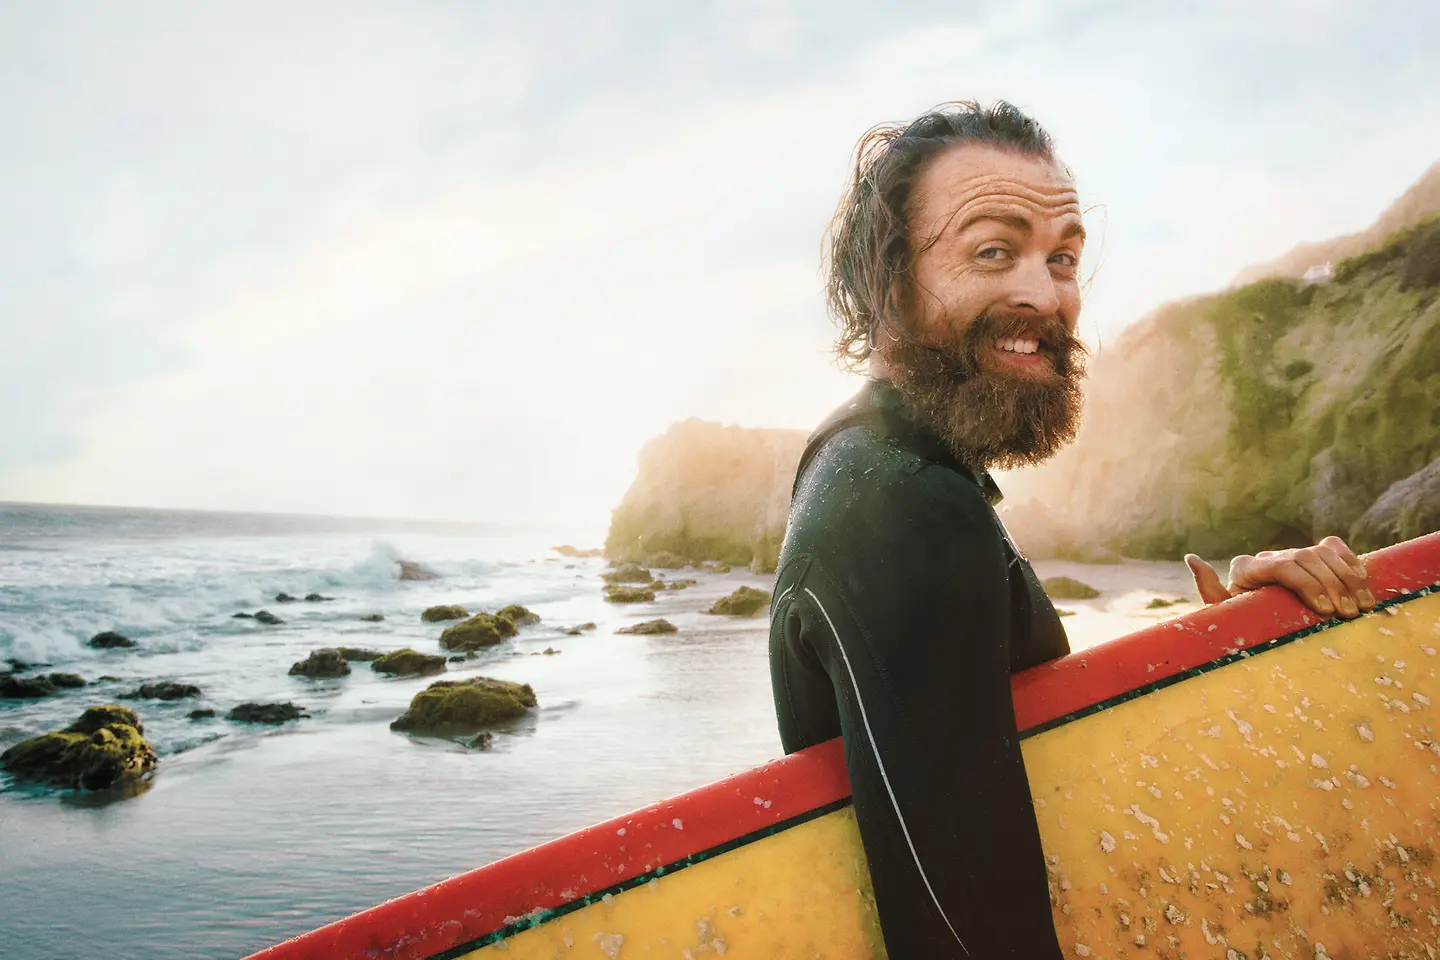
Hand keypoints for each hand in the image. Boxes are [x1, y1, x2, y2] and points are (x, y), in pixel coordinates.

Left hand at [1184, 536, 1375, 618]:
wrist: (1251, 619)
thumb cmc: (1237, 622)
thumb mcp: (1222, 613)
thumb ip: (1210, 590)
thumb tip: (1191, 556)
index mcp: (1247, 568)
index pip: (1282, 566)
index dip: (1307, 584)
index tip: (1325, 610)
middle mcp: (1269, 556)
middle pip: (1306, 558)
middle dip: (1331, 585)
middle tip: (1348, 614)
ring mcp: (1291, 554)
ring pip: (1323, 553)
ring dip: (1347, 577)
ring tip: (1362, 605)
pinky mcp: (1310, 556)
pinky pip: (1333, 548)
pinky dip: (1349, 561)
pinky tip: (1362, 581)